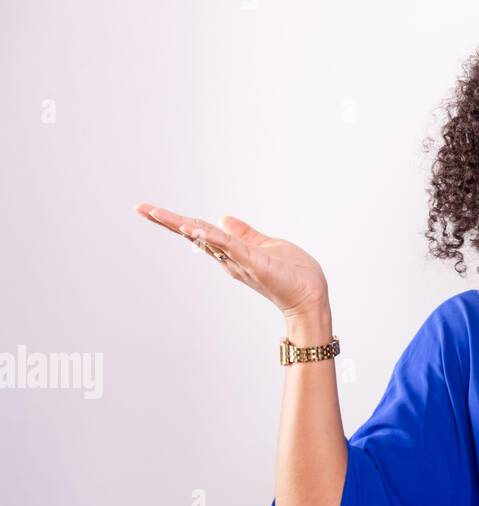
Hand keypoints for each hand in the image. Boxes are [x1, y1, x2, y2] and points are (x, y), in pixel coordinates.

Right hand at [132, 203, 329, 319]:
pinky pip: (229, 246)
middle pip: (192, 235)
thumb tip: (223, 218)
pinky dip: (210, 236)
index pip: (199, 232)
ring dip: (179, 225)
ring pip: (204, 239)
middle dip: (166, 222)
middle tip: (140, 208)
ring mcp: (239, 261)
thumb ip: (245, 233)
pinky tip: (192, 227)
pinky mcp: (253, 263)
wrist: (312, 298)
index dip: (176, 220)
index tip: (150, 209)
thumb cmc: (294, 275)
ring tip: (155, 213)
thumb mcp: (266, 247)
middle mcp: (229, 258)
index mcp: (231, 252)